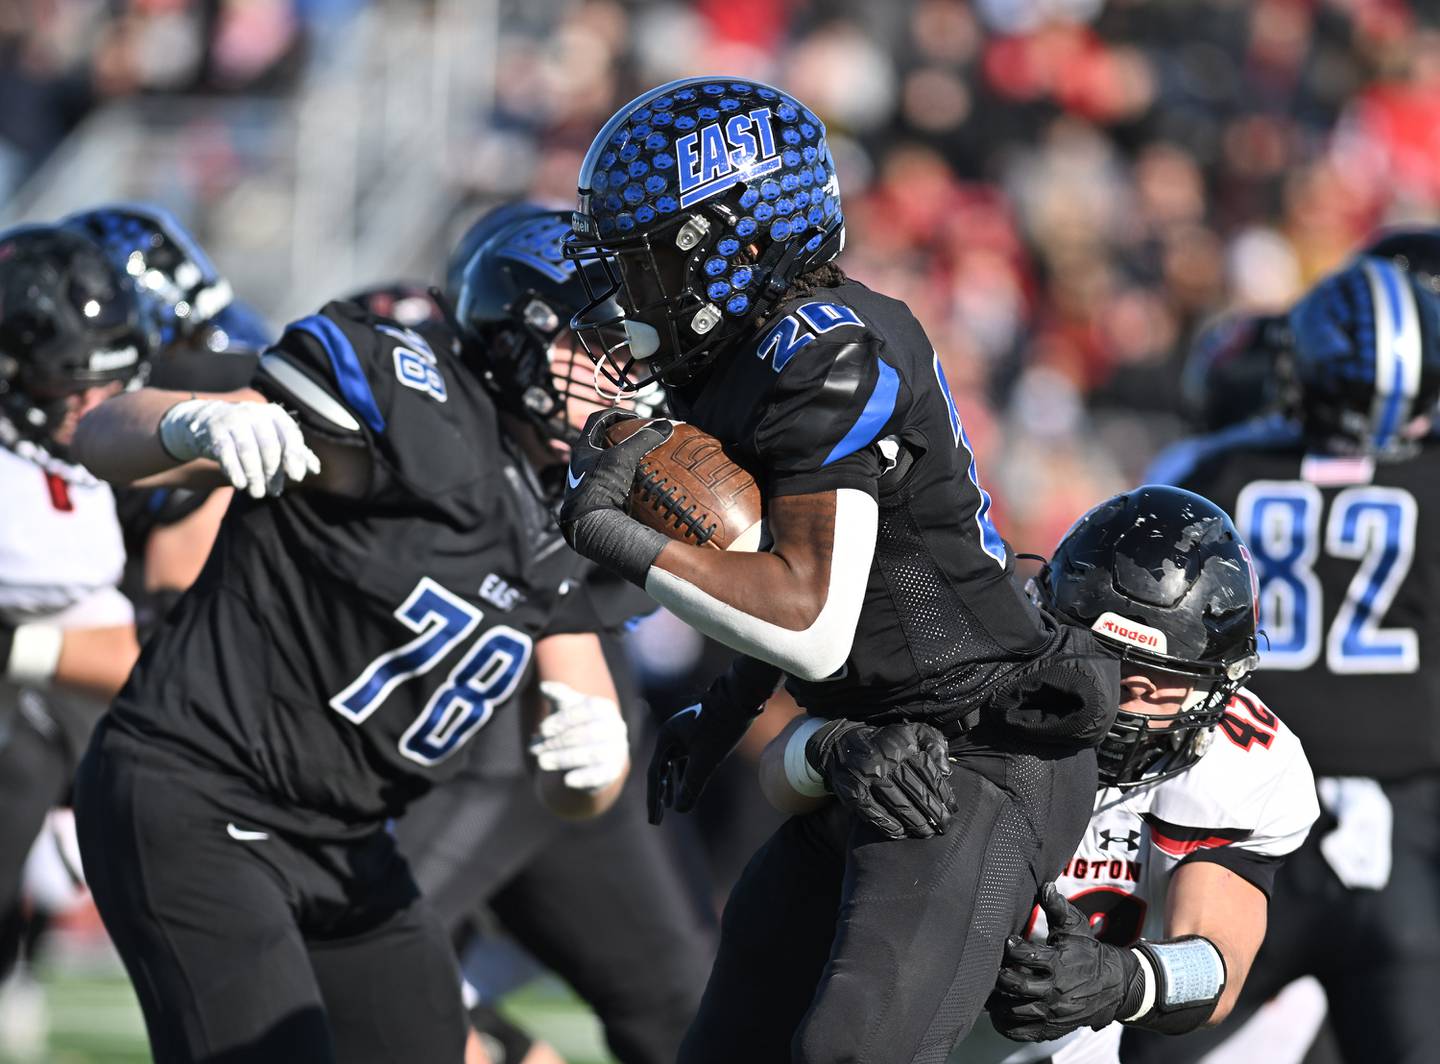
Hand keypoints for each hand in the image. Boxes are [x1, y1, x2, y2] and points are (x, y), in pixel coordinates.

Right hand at [158, 398, 320, 498]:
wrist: (208, 422)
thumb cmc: (250, 434)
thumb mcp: (273, 439)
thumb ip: (294, 453)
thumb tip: (316, 469)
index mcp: (274, 414)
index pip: (290, 435)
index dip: (295, 456)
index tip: (296, 477)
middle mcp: (255, 413)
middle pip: (269, 446)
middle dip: (272, 472)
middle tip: (272, 492)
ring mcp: (233, 419)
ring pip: (248, 451)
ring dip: (254, 476)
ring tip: (257, 493)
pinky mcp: (215, 430)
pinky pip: (226, 452)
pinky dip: (234, 470)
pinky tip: (239, 484)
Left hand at [528, 681, 628, 792]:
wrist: (587, 758)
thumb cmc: (573, 727)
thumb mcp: (565, 710)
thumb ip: (557, 697)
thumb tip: (543, 687)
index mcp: (605, 708)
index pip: (589, 710)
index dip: (565, 718)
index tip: (543, 728)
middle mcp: (616, 728)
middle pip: (588, 733)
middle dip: (559, 741)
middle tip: (535, 749)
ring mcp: (617, 750)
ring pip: (592, 754)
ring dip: (564, 758)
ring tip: (541, 762)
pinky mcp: (613, 772)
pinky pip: (599, 775)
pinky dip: (583, 777)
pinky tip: (566, 781)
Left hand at [557, 410, 673, 583]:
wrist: (591, 527)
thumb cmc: (601, 487)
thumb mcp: (623, 458)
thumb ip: (643, 439)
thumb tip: (665, 425)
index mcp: (581, 449)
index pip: (597, 420)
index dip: (616, 414)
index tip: (635, 418)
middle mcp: (581, 464)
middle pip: (601, 441)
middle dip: (621, 437)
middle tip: (640, 438)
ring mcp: (588, 483)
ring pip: (606, 462)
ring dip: (624, 458)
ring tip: (643, 458)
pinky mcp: (597, 499)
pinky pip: (612, 482)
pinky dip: (626, 478)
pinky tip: (640, 483)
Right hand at [647, 700, 756, 824]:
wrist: (741, 699)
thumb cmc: (722, 727)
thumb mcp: (706, 761)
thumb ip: (692, 785)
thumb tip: (680, 810)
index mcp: (666, 738)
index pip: (655, 775)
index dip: (654, 800)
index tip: (654, 821)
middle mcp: (670, 736)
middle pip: (660, 771)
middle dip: (659, 796)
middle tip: (656, 820)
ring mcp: (682, 735)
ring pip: (672, 766)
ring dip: (671, 787)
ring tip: (668, 808)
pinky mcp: (695, 736)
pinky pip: (684, 760)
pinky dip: (684, 776)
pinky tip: (685, 790)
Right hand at [807, 720, 956, 838]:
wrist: (841, 744)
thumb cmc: (884, 742)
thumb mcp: (911, 732)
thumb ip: (934, 744)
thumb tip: (946, 771)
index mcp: (902, 745)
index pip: (928, 772)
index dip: (943, 792)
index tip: (952, 807)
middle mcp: (885, 760)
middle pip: (916, 791)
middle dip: (934, 812)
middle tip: (945, 826)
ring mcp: (867, 777)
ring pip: (898, 805)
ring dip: (916, 822)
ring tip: (927, 833)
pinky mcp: (853, 792)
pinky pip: (874, 813)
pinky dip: (889, 825)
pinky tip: (901, 833)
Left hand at [988, 884, 1140, 1041]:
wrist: (1113, 986)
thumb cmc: (1087, 952)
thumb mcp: (1076, 928)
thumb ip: (1058, 908)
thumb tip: (1046, 885)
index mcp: (1059, 963)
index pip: (1026, 955)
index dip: (1012, 947)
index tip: (1007, 942)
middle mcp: (1055, 991)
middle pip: (1016, 986)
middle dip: (999, 976)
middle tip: (991, 968)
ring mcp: (1053, 1013)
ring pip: (1015, 1011)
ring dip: (997, 1001)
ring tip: (988, 989)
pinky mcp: (1052, 1028)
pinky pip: (1023, 1032)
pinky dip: (1006, 1026)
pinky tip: (997, 1013)